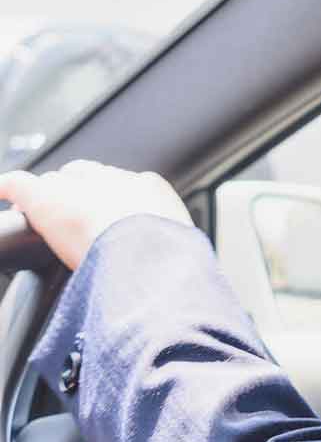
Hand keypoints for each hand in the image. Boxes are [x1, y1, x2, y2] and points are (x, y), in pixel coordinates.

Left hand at [0, 160, 193, 270]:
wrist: (149, 258)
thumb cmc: (168, 262)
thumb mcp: (182, 250)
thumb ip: (170, 245)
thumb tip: (181, 266)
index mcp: (152, 189)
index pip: (121, 183)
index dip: (107, 200)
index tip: (103, 220)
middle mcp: (116, 180)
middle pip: (86, 176)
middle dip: (77, 193)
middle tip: (74, 222)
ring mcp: (78, 187)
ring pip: (56, 182)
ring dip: (48, 197)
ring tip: (41, 221)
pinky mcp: (45, 198)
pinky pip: (18, 184)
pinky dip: (8, 188)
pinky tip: (5, 192)